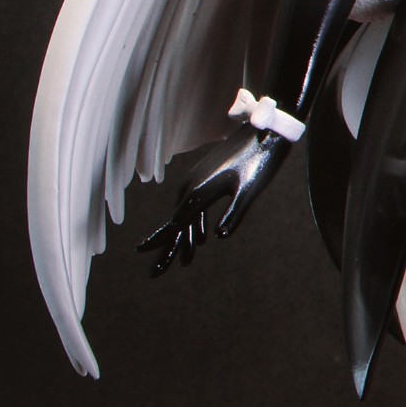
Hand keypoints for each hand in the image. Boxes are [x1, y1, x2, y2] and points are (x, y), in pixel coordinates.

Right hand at [137, 123, 291, 274]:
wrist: (266, 132)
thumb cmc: (259, 160)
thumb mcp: (249, 189)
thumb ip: (233, 213)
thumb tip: (218, 237)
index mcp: (199, 191)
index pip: (174, 222)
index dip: (156, 239)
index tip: (139, 250)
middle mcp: (193, 186)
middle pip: (176, 224)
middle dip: (167, 249)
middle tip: (154, 275)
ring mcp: (199, 181)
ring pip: (185, 216)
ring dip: (183, 239)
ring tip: (183, 264)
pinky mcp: (208, 178)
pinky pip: (196, 206)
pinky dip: (195, 225)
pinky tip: (200, 240)